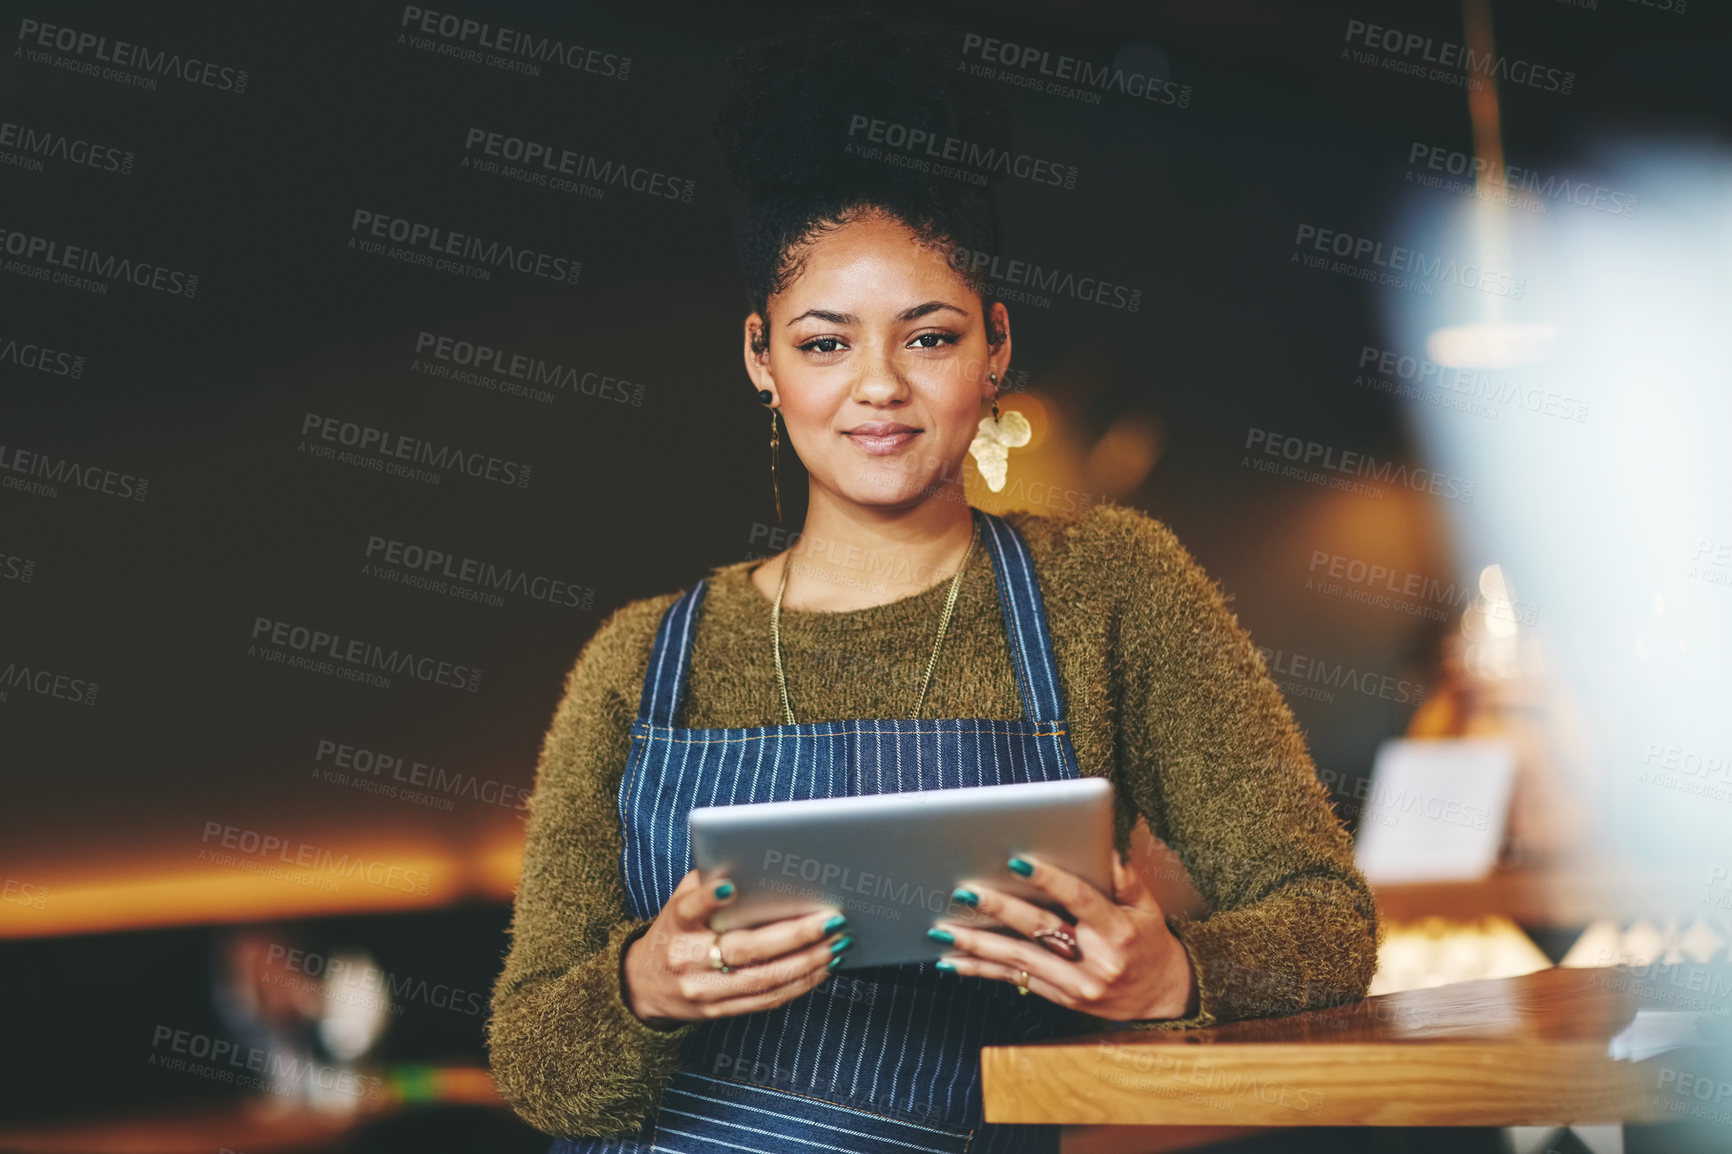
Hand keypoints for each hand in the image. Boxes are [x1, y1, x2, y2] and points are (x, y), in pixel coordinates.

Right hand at [622, 868, 851, 1027]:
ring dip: (808, 962)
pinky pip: (766, 999)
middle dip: (795, 935)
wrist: (642, 984)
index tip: (730, 886)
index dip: (709, 899)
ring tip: (839, 943)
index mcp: (677, 923)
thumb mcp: (680, 901)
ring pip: (763, 979)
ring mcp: (703, 990)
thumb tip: (754, 862)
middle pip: (746, 949)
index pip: (690, 908)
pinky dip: (799, 984)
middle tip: (832, 919)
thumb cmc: (676, 929)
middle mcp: (687, 958)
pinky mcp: (717, 1011)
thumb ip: (708, 884)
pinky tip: (823, 966)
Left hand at [930, 853, 1197, 1020]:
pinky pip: (1016, 981)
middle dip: (999, 910)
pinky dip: (982, 971)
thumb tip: (1103, 847)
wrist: (1164, 997)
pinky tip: (953, 962)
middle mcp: (1096, 961)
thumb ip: (1125, 877)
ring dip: (977, 945)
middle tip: (964, 892)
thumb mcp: (1148, 907)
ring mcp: (1077, 985)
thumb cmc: (1149, 940)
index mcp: (1117, 931)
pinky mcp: (1062, 1000)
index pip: (1079, 899)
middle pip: (1040, 930)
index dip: (1048, 879)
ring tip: (942, 931)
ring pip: (1020, 960)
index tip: (1017, 861)